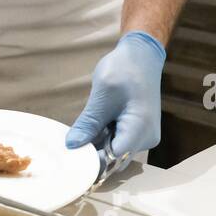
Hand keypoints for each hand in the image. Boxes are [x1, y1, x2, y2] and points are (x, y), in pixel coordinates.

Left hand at [65, 31, 165, 168]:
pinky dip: (104, 138)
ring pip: (115, 151)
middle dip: (92, 154)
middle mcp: (146, 138)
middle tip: (69, 147)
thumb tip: (71, 146)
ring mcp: (144, 136)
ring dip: (97, 145)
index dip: (91, 160)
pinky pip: (119, 141)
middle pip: (115, 158)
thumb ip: (88, 123)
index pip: (113, 158)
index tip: (70, 157)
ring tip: (79, 135)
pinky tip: (90, 129)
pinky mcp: (139, 131)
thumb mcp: (102, 95)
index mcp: (140, 130)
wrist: (142, 55)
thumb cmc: (124, 69)